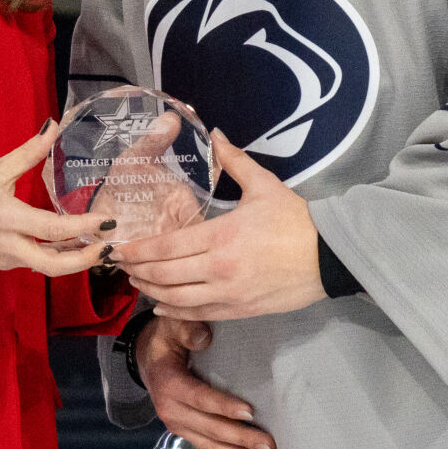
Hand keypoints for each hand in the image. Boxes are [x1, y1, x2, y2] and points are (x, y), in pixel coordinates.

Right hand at [0, 122, 117, 274]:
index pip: (53, 229)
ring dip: (72, 260)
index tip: (105, 221)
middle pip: (54, 265)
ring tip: (94, 246)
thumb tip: (52, 127)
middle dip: (84, 260)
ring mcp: (4, 258)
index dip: (83, 227)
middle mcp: (8, 245)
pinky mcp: (0, 263)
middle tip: (107, 247)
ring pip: (45, 267)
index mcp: (7, 218)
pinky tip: (66, 245)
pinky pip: (32, 263)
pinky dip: (53, 256)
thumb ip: (28, 152)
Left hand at [116, 131, 324, 321]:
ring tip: (136, 282)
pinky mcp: (239, 310)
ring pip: (177, 298)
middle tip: (120, 265)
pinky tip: (161, 305)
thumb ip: (234, 161)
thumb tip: (216, 134)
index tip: (119, 248)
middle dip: (138, 270)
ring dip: (151, 291)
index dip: (138, 250)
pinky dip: (175, 311)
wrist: (328, 257)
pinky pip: (198, 314)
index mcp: (220, 236)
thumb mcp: (263, 185)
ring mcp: (228, 293)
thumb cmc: (295, 219)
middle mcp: (218, 268)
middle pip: (164, 275)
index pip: (167, 246)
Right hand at [138, 316, 273, 448]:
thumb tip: (204, 336)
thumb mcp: (172, 326)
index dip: (223, 406)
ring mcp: (178, 427)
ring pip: (211, 446)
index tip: (250, 412)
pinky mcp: (186, 434)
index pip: (200, 398)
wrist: (147, 359)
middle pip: (210, 428)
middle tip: (269, 446)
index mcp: (169, 384)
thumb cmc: (167, 339)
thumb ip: (187, 329)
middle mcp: (171, 411)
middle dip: (241, 439)